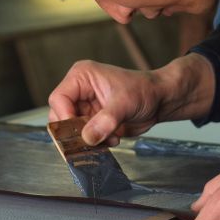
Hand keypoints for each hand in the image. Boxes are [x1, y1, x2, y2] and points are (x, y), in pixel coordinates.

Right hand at [48, 53, 213, 145]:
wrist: (160, 100)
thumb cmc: (144, 90)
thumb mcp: (125, 103)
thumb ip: (105, 121)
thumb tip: (87, 137)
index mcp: (82, 77)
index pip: (59, 98)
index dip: (64, 117)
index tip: (78, 131)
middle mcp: (79, 91)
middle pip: (60, 116)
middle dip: (75, 131)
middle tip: (92, 139)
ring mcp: (85, 106)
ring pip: (70, 130)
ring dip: (87, 139)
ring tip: (108, 138)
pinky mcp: (92, 120)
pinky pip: (83, 137)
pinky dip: (95, 142)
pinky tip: (113, 138)